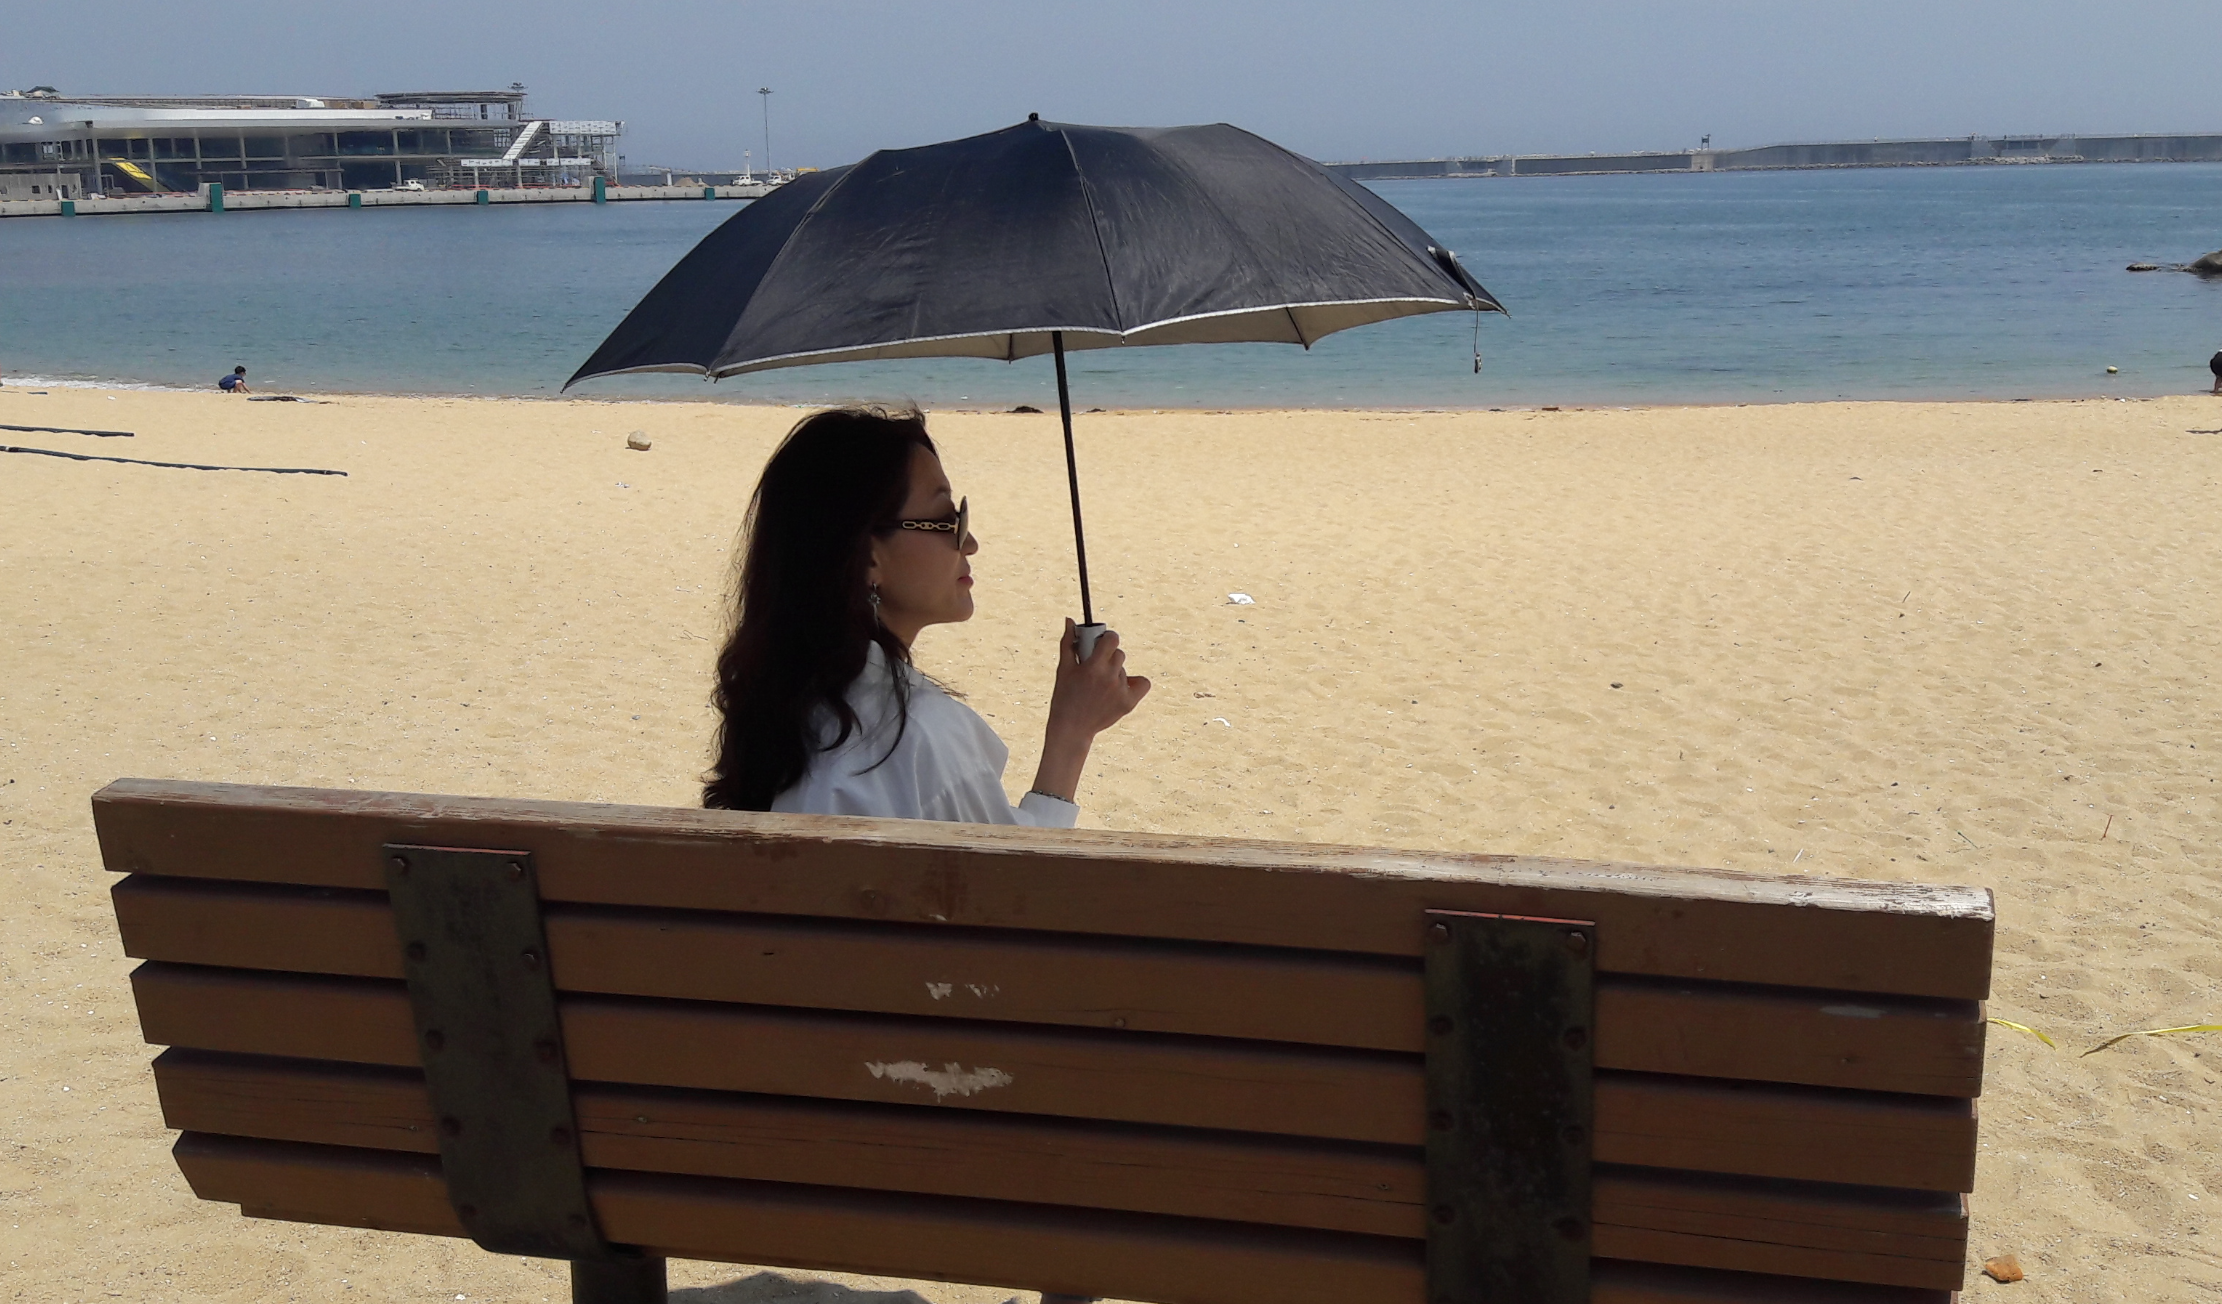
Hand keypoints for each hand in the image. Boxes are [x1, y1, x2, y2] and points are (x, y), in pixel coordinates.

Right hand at [1049, 619, 1151, 737]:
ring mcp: (1120, 691)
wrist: (1072, 728)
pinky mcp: (1129, 703)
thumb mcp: (1064, 669)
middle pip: (1120, 654)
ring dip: (1115, 674)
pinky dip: (1134, 684)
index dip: (1107, 639)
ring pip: (1125, 671)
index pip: (1112, 639)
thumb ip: (1068, 642)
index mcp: (1093, 666)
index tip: (1102, 644)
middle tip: (1098, 667)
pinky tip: (1120, 688)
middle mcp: (1109, 677)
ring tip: (1101, 686)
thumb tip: (1070, 620)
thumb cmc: (1064, 696)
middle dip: (1109, 657)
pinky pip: (1143, 683)